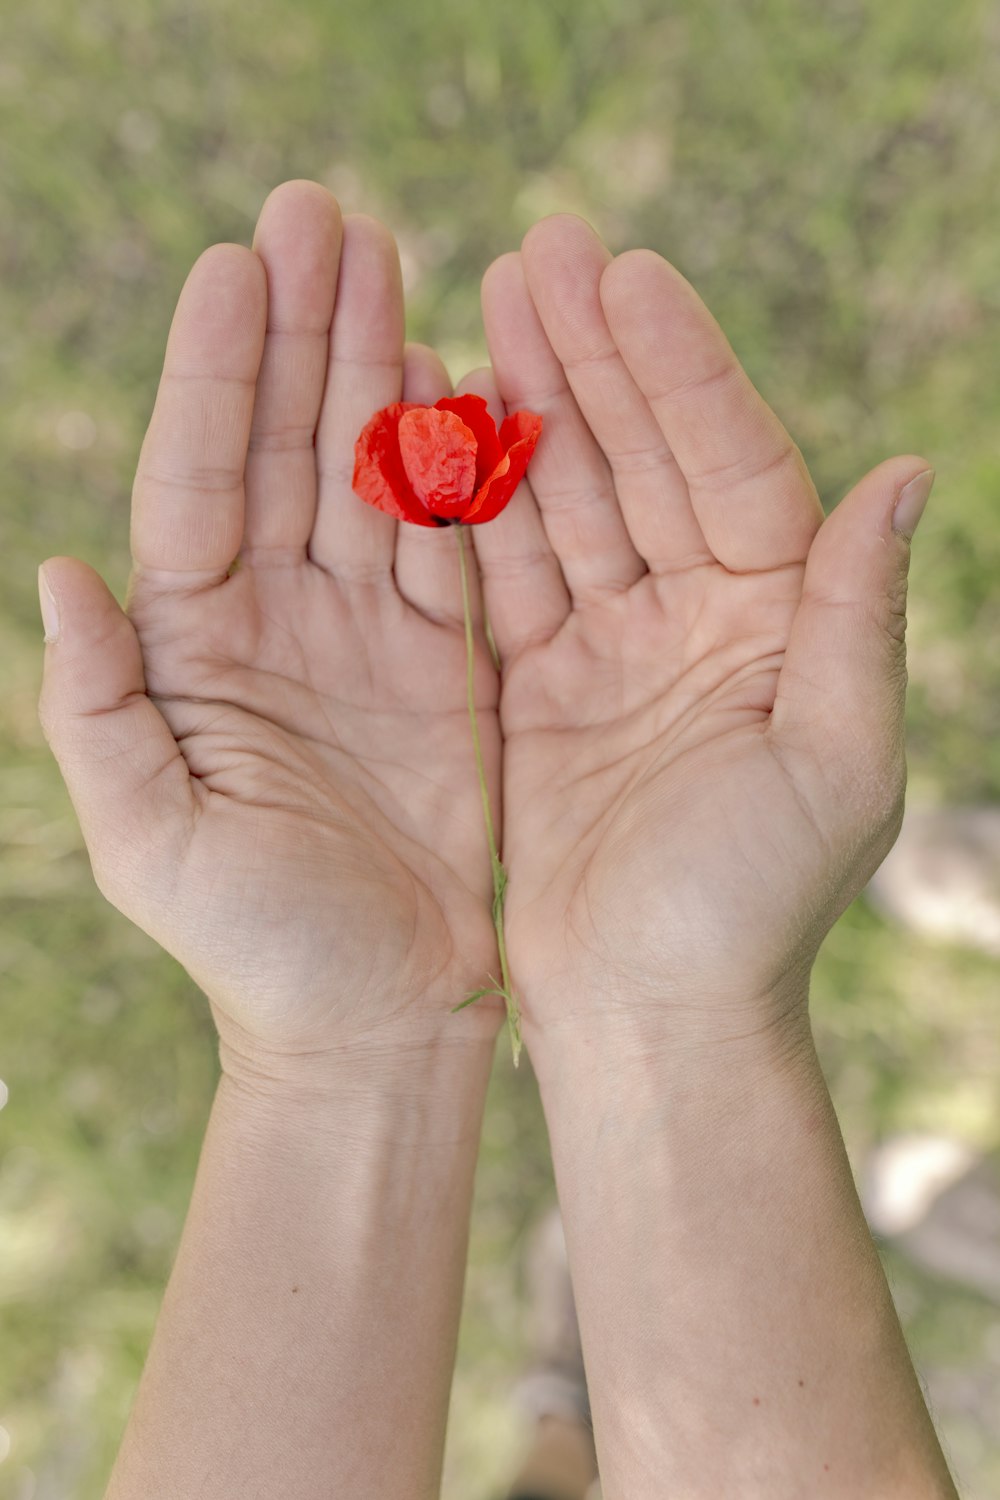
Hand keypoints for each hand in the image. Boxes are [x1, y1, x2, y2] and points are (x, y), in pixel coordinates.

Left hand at [38, 182, 500, 1072]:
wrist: (375, 1017)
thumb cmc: (256, 946)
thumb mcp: (153, 841)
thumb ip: (99, 713)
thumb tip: (57, 578)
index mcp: (193, 652)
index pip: (198, 485)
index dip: (215, 376)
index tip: (234, 266)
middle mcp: (272, 626)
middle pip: (285, 450)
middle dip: (301, 332)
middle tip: (323, 211)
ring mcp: (361, 638)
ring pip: (368, 475)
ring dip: (374, 367)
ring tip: (388, 258)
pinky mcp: (442, 666)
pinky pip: (445, 541)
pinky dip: (451, 462)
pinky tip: (454, 379)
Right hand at [471, 215, 932, 1039]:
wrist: (647, 1017)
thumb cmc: (750, 909)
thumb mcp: (836, 763)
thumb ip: (861, 616)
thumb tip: (906, 469)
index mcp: (781, 624)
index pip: (734, 467)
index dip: (683, 373)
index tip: (627, 277)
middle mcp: (700, 622)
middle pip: (644, 463)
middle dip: (595, 357)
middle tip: (539, 250)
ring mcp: (613, 651)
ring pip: (566, 502)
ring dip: (529, 406)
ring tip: (483, 302)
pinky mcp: (538, 691)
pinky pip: (504, 574)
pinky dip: (475, 502)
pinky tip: (444, 419)